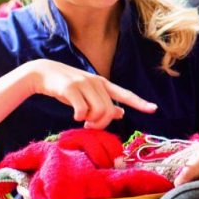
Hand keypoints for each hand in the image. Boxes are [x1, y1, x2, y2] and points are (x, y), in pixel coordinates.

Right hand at [22, 59, 156, 128]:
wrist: (43, 73)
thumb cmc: (67, 87)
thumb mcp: (88, 93)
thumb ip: (104, 102)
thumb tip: (121, 113)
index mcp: (103, 84)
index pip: (125, 94)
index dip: (139, 102)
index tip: (154, 109)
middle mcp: (97, 82)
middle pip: (110, 110)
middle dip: (101, 123)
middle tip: (90, 126)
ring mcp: (84, 84)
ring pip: (99, 111)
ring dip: (91, 121)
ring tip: (83, 120)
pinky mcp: (71, 88)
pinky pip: (82, 110)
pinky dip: (79, 117)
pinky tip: (75, 116)